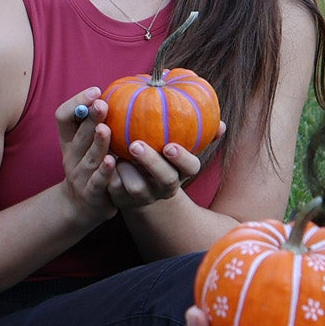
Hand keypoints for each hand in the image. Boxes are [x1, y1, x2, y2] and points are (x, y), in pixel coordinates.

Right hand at [53, 88, 115, 219]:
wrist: (82, 206)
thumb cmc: (92, 167)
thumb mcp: (88, 144)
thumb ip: (97, 122)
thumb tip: (125, 90)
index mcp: (69, 140)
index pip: (63, 117)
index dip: (77, 103)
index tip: (96, 92)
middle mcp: (71, 156)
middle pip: (78, 135)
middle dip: (89, 119)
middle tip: (102, 104)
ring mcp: (79, 176)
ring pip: (89, 157)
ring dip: (97, 143)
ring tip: (105, 129)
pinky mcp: (90, 193)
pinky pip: (97, 181)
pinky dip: (104, 171)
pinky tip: (112, 161)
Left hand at [105, 125, 220, 212]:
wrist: (137, 189)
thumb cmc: (161, 160)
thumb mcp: (179, 149)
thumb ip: (199, 135)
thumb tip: (222, 125)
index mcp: (181, 173)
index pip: (191, 168)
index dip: (182, 158)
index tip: (170, 145)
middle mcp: (165, 187)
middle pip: (164, 179)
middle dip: (151, 162)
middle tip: (136, 144)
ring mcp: (144, 197)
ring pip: (137, 188)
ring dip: (126, 170)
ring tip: (115, 153)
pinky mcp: (122, 200)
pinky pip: (115, 190)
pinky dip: (108, 176)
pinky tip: (102, 159)